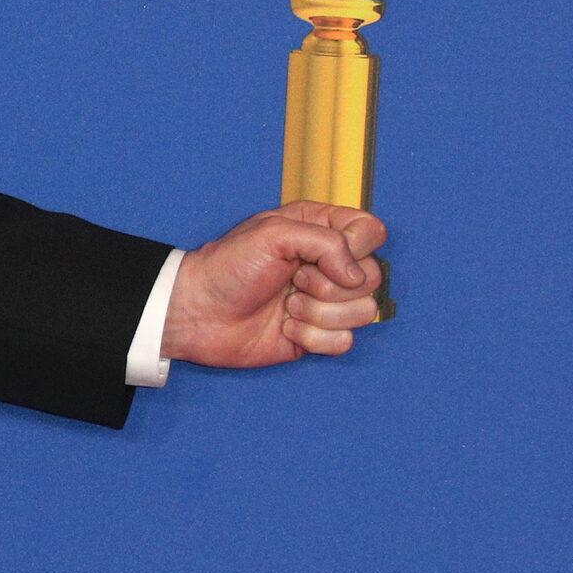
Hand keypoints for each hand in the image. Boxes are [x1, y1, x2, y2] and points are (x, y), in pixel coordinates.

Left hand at [161, 202, 387, 368]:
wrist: (198, 312)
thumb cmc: (228, 267)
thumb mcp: (274, 234)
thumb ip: (327, 242)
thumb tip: (357, 276)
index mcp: (320, 230)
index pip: (372, 232)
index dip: (355, 246)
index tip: (317, 254)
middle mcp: (329, 266)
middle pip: (373, 276)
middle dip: (329, 284)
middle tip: (293, 280)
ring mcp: (326, 302)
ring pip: (364, 312)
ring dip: (320, 312)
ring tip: (286, 305)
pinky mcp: (319, 335)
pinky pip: (345, 342)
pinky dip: (313, 338)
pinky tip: (285, 328)